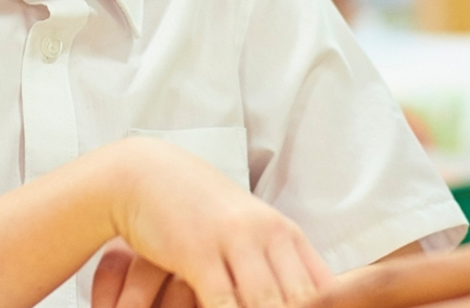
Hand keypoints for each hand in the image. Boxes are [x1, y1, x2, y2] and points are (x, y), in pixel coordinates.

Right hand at [100, 137, 331, 307]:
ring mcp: (234, 241)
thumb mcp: (249, 231)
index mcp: (285, 233)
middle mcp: (267, 234)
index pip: (322, 287)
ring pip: (264, 304)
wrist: (147, 175)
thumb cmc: (202, 211)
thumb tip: (314, 294)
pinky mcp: (198, 254)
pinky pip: (222, 304)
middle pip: (298, 298)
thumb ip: (278, 262)